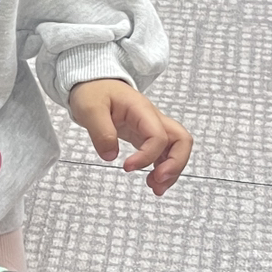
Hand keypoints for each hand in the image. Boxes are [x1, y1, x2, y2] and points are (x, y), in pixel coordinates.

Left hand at [69, 79, 191, 196]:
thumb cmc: (93, 91)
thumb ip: (100, 132)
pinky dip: (163, 169)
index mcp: (141, 109)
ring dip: (172, 170)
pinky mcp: (146, 136)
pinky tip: (153, 182)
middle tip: (157, 181)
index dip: (147, 155)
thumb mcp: (90, 109)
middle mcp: (152, 118)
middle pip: (181, 140)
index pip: (158, 135)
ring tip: (155, 188)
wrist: (93, 83)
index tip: (127, 167)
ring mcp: (152, 128)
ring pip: (177, 149)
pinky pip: (164, 153)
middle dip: (175, 164)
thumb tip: (110, 156)